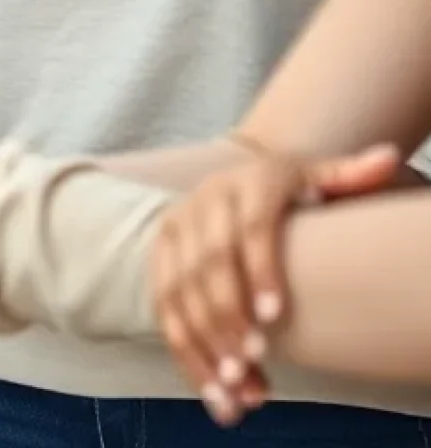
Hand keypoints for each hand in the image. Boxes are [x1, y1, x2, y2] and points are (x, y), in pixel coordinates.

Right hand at [150, 140, 399, 423]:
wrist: (238, 184)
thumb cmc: (291, 192)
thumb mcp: (318, 178)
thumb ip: (349, 174)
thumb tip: (389, 158)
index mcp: (247, 184)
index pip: (250, 226)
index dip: (259, 268)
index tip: (275, 316)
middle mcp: (203, 202)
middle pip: (209, 261)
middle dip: (226, 313)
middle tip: (252, 360)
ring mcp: (176, 228)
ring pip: (179, 289)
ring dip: (202, 340)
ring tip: (233, 386)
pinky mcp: (159, 256)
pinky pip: (163, 307)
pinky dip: (185, 352)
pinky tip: (212, 390)